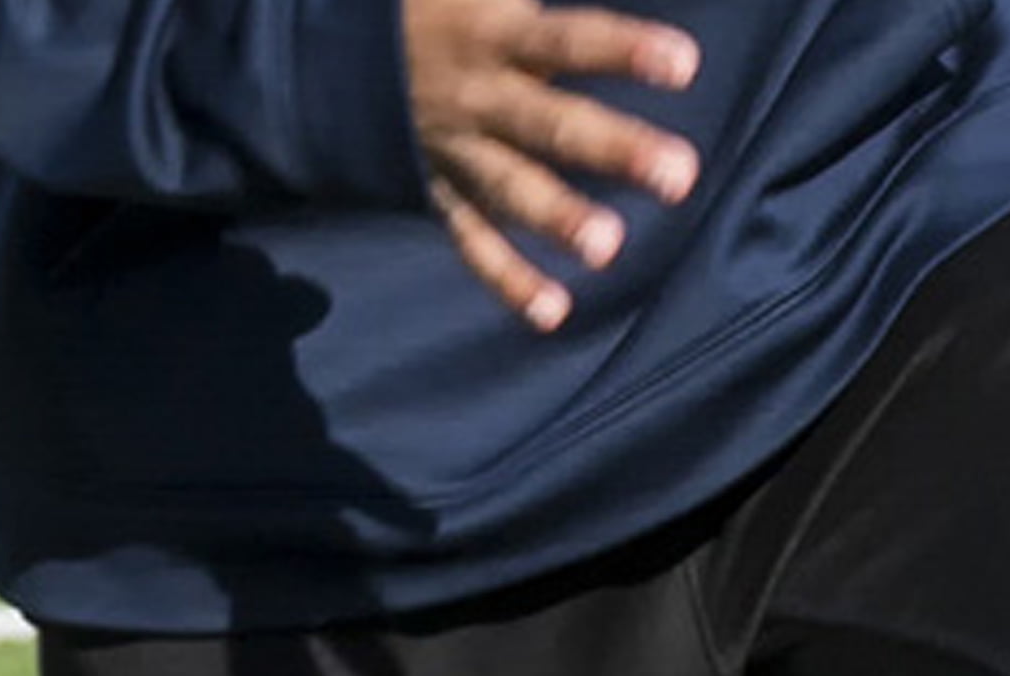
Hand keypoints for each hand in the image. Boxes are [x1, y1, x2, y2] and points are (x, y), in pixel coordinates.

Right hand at [404, 0, 700, 331]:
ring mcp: (457, 150)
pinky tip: (553, 312)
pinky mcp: (436, 192)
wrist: (324, 43)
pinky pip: (472, 242)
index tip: (685, 64)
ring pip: (514, 188)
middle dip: (617, 150)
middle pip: (556, 124)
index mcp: (495, 29)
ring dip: (560, 218)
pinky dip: (508, 280)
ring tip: (609, 249)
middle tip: (680, 176)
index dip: (626, 48)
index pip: (571, 38)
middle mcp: (481, 95)